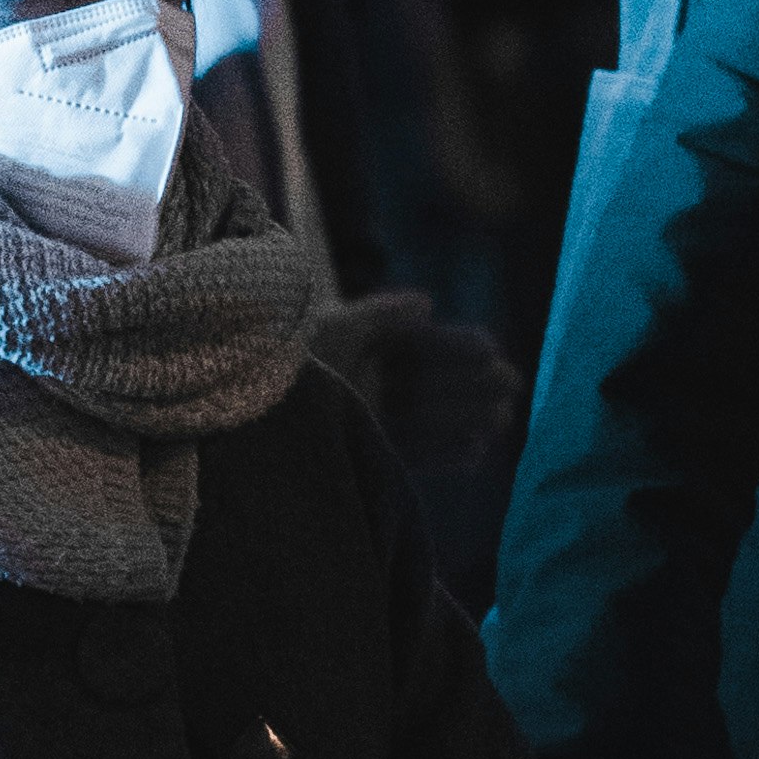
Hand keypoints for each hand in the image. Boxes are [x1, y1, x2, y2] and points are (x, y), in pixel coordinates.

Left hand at [308, 291, 524, 477]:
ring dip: (468, 419)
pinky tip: (476, 453)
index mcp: (361, 349)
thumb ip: (378, 315)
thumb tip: (429, 303)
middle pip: (432, 384)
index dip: (456, 345)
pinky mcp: (367, 453)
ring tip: (501, 421)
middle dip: (473, 384)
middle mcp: (369, 384)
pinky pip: (414, 455)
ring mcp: (369, 420)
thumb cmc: (287, 366)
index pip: (419, 345)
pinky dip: (446, 455)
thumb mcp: (330, 330)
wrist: (248, 417)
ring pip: (429, 420)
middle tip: (510, 387)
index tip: (490, 348)